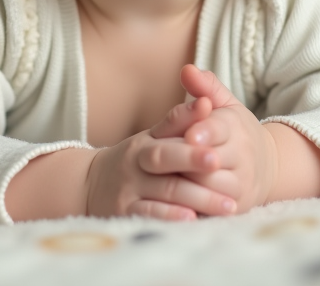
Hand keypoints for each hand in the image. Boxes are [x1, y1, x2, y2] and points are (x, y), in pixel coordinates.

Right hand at [84, 98, 237, 220]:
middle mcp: (135, 163)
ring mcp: (129, 189)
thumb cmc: (136, 160)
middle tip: (218, 163)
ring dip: (197, 197)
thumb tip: (207, 102)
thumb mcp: (153, 138)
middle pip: (164, 159)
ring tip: (227, 204)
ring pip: (164, 191)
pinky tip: (193, 218)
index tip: (216, 143)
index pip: (170, 134)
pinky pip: (149, 214)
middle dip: (192, 160)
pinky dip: (171, 216)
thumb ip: (181, 121)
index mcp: (146, 142)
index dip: (191, 136)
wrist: (91, 185)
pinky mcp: (125, 213)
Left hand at [152, 64, 277, 212]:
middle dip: (189, 162)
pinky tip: (171, 204)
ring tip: (160, 181)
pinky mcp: (236, 206)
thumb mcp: (224, 104)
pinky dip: (193, 207)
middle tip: (164, 163)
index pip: (220, 128)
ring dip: (187, 186)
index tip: (190, 135)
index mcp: (235, 126)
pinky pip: (213, 210)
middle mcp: (242, 156)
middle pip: (211, 161)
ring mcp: (240, 183)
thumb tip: (186, 69)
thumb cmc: (234, 130)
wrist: (267, 166)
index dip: (205, 132)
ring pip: (211, 188)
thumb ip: (204, 86)